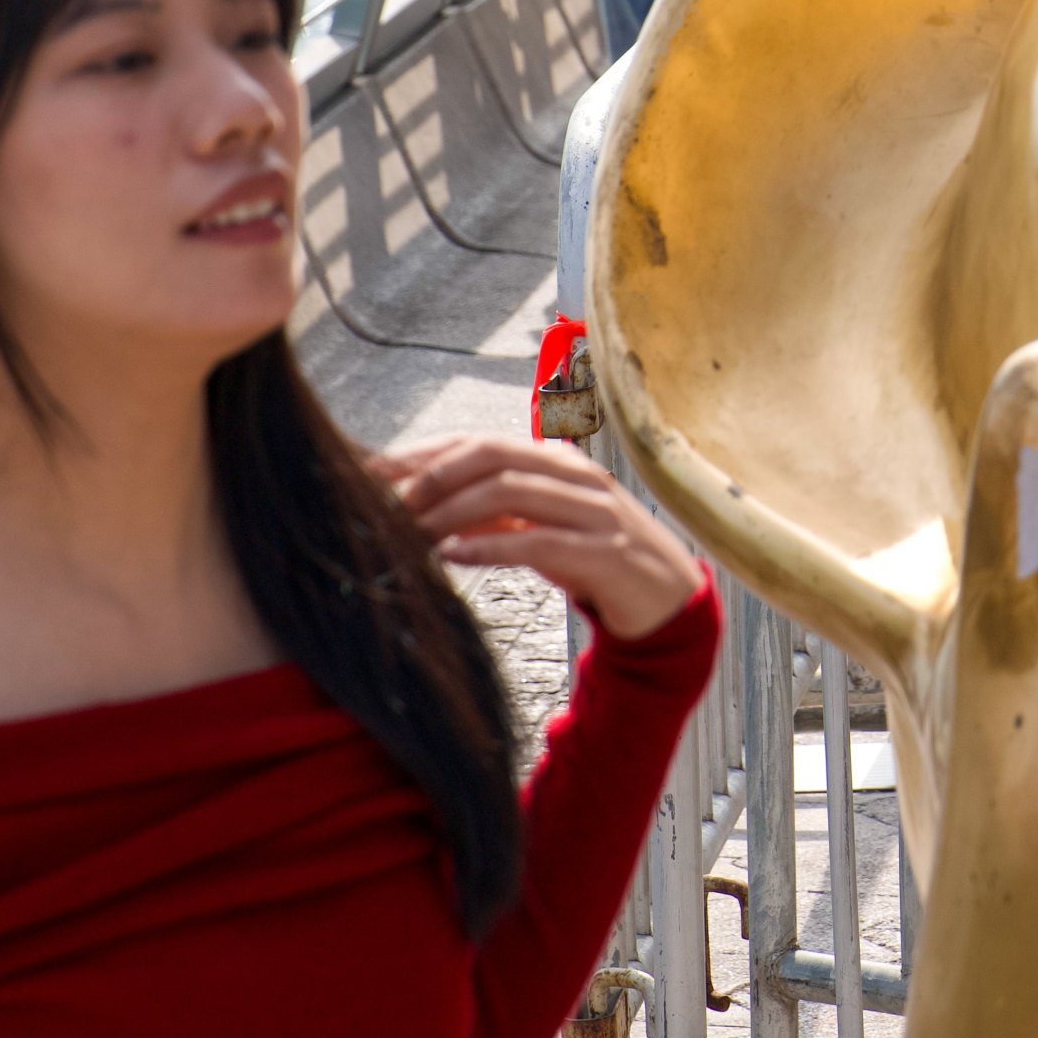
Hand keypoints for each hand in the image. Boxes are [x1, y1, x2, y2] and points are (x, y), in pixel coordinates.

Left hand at [382, 433, 706, 640]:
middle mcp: (574, 475)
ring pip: (510, 492)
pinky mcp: (603, 551)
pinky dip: (490, 547)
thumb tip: (423, 507)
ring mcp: (592, 510)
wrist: (665, 596)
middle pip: (492, 454)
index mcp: (556, 460)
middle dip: (433, 475)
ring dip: (451, 513)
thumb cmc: (593, 556)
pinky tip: (453, 557)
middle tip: (388, 506)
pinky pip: (538, 542)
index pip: (479, 442)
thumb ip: (492, 512)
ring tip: (411, 536)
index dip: (424, 453)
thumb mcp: (538, 526)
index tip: (372, 472)